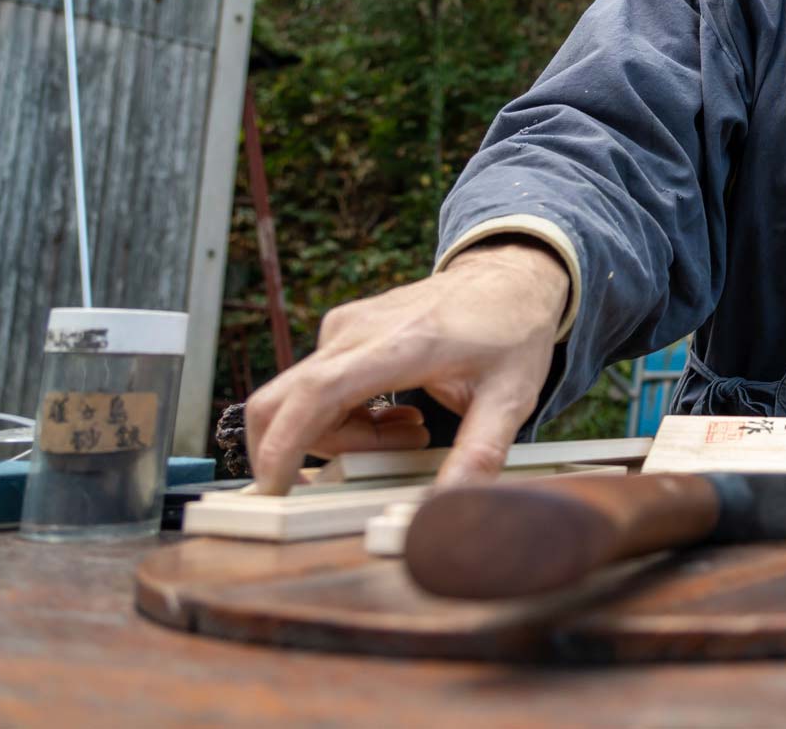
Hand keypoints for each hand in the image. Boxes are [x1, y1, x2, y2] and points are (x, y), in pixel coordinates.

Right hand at [244, 240, 569, 494]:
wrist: (509, 278)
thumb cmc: (512, 331)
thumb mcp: (510, 398)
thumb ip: (479, 453)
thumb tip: (450, 507)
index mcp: (400, 344)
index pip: (317, 394)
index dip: (284, 445)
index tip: (273, 490)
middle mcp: (358, 331)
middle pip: (282, 400)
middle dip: (299, 452)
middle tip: (363, 471)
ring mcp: (344, 327)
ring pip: (302, 402)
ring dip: (344, 436)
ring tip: (409, 433)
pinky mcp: (342, 331)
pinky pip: (317, 388)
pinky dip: (344, 416)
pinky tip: (397, 416)